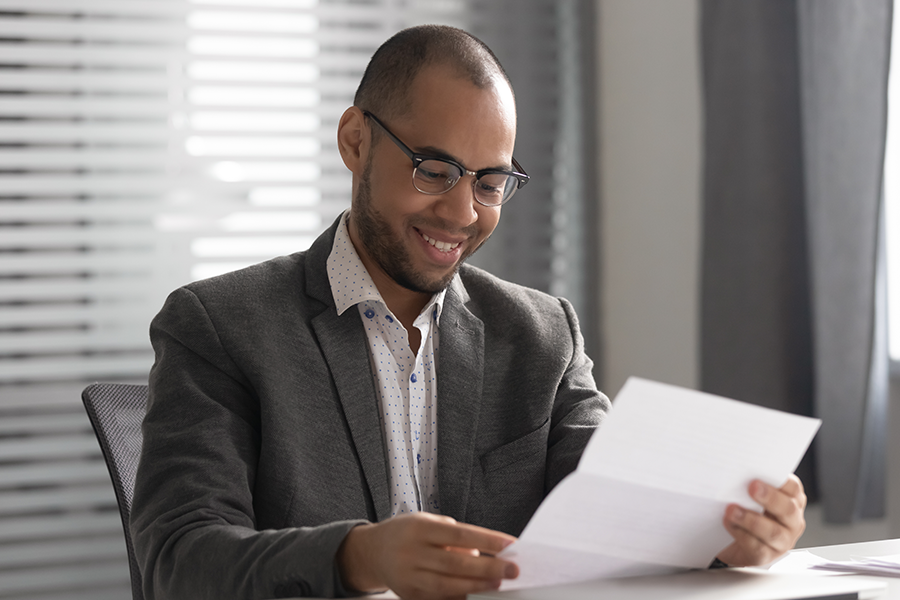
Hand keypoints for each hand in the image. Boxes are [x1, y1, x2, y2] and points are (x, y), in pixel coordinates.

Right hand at [336, 512, 518, 599]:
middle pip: (456, 563)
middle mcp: (412, 553)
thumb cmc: (407, 533)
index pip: (459, 534)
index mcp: (420, 528)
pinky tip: (476, 595)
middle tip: (512, 569)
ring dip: (477, 587)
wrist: (373, 552)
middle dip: (488, 568)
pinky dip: (459, 598)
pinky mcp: (409, 596)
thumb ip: (453, 536)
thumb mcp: (427, 522)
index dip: (487, 540)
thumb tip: (483, 553)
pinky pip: (438, 599)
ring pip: (448, 585)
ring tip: (498, 584)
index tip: (509, 544)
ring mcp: (409, 577)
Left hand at [716, 474, 806, 566]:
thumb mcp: (753, 496)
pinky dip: (741, 534)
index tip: (764, 474)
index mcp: (792, 502)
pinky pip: (757, 547)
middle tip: (752, 487)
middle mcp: (792, 522)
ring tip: (732, 510)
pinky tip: (729, 523)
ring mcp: (782, 542)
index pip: (793, 488)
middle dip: (770, 498)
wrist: (733, 543)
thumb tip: (741, 471)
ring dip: (751, 520)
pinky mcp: (766, 556)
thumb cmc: (747, 511)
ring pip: (773, 532)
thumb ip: (754, 485)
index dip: (782, 481)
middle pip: (788, 509)